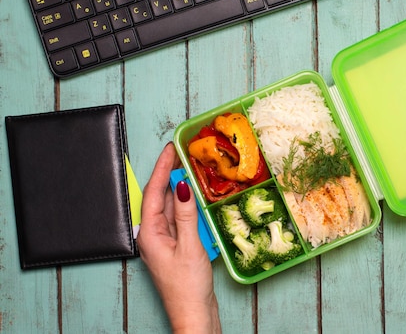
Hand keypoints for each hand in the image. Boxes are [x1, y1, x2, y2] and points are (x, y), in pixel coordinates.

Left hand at [137, 143, 220, 333]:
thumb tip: (182, 186)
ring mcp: (165, 242)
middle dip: (170, 174)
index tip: (170, 149)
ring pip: (170, 207)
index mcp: (150, 234)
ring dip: (179, 188)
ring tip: (190, 167)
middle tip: (183, 153)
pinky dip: (186, 205)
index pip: (154, 192)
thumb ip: (185, 215)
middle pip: (160, 197)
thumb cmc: (187, 287)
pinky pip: (179, 219)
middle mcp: (154, 236)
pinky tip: (195, 196)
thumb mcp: (189, 246)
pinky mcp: (176, 247)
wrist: (194, 316)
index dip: (162, 168)